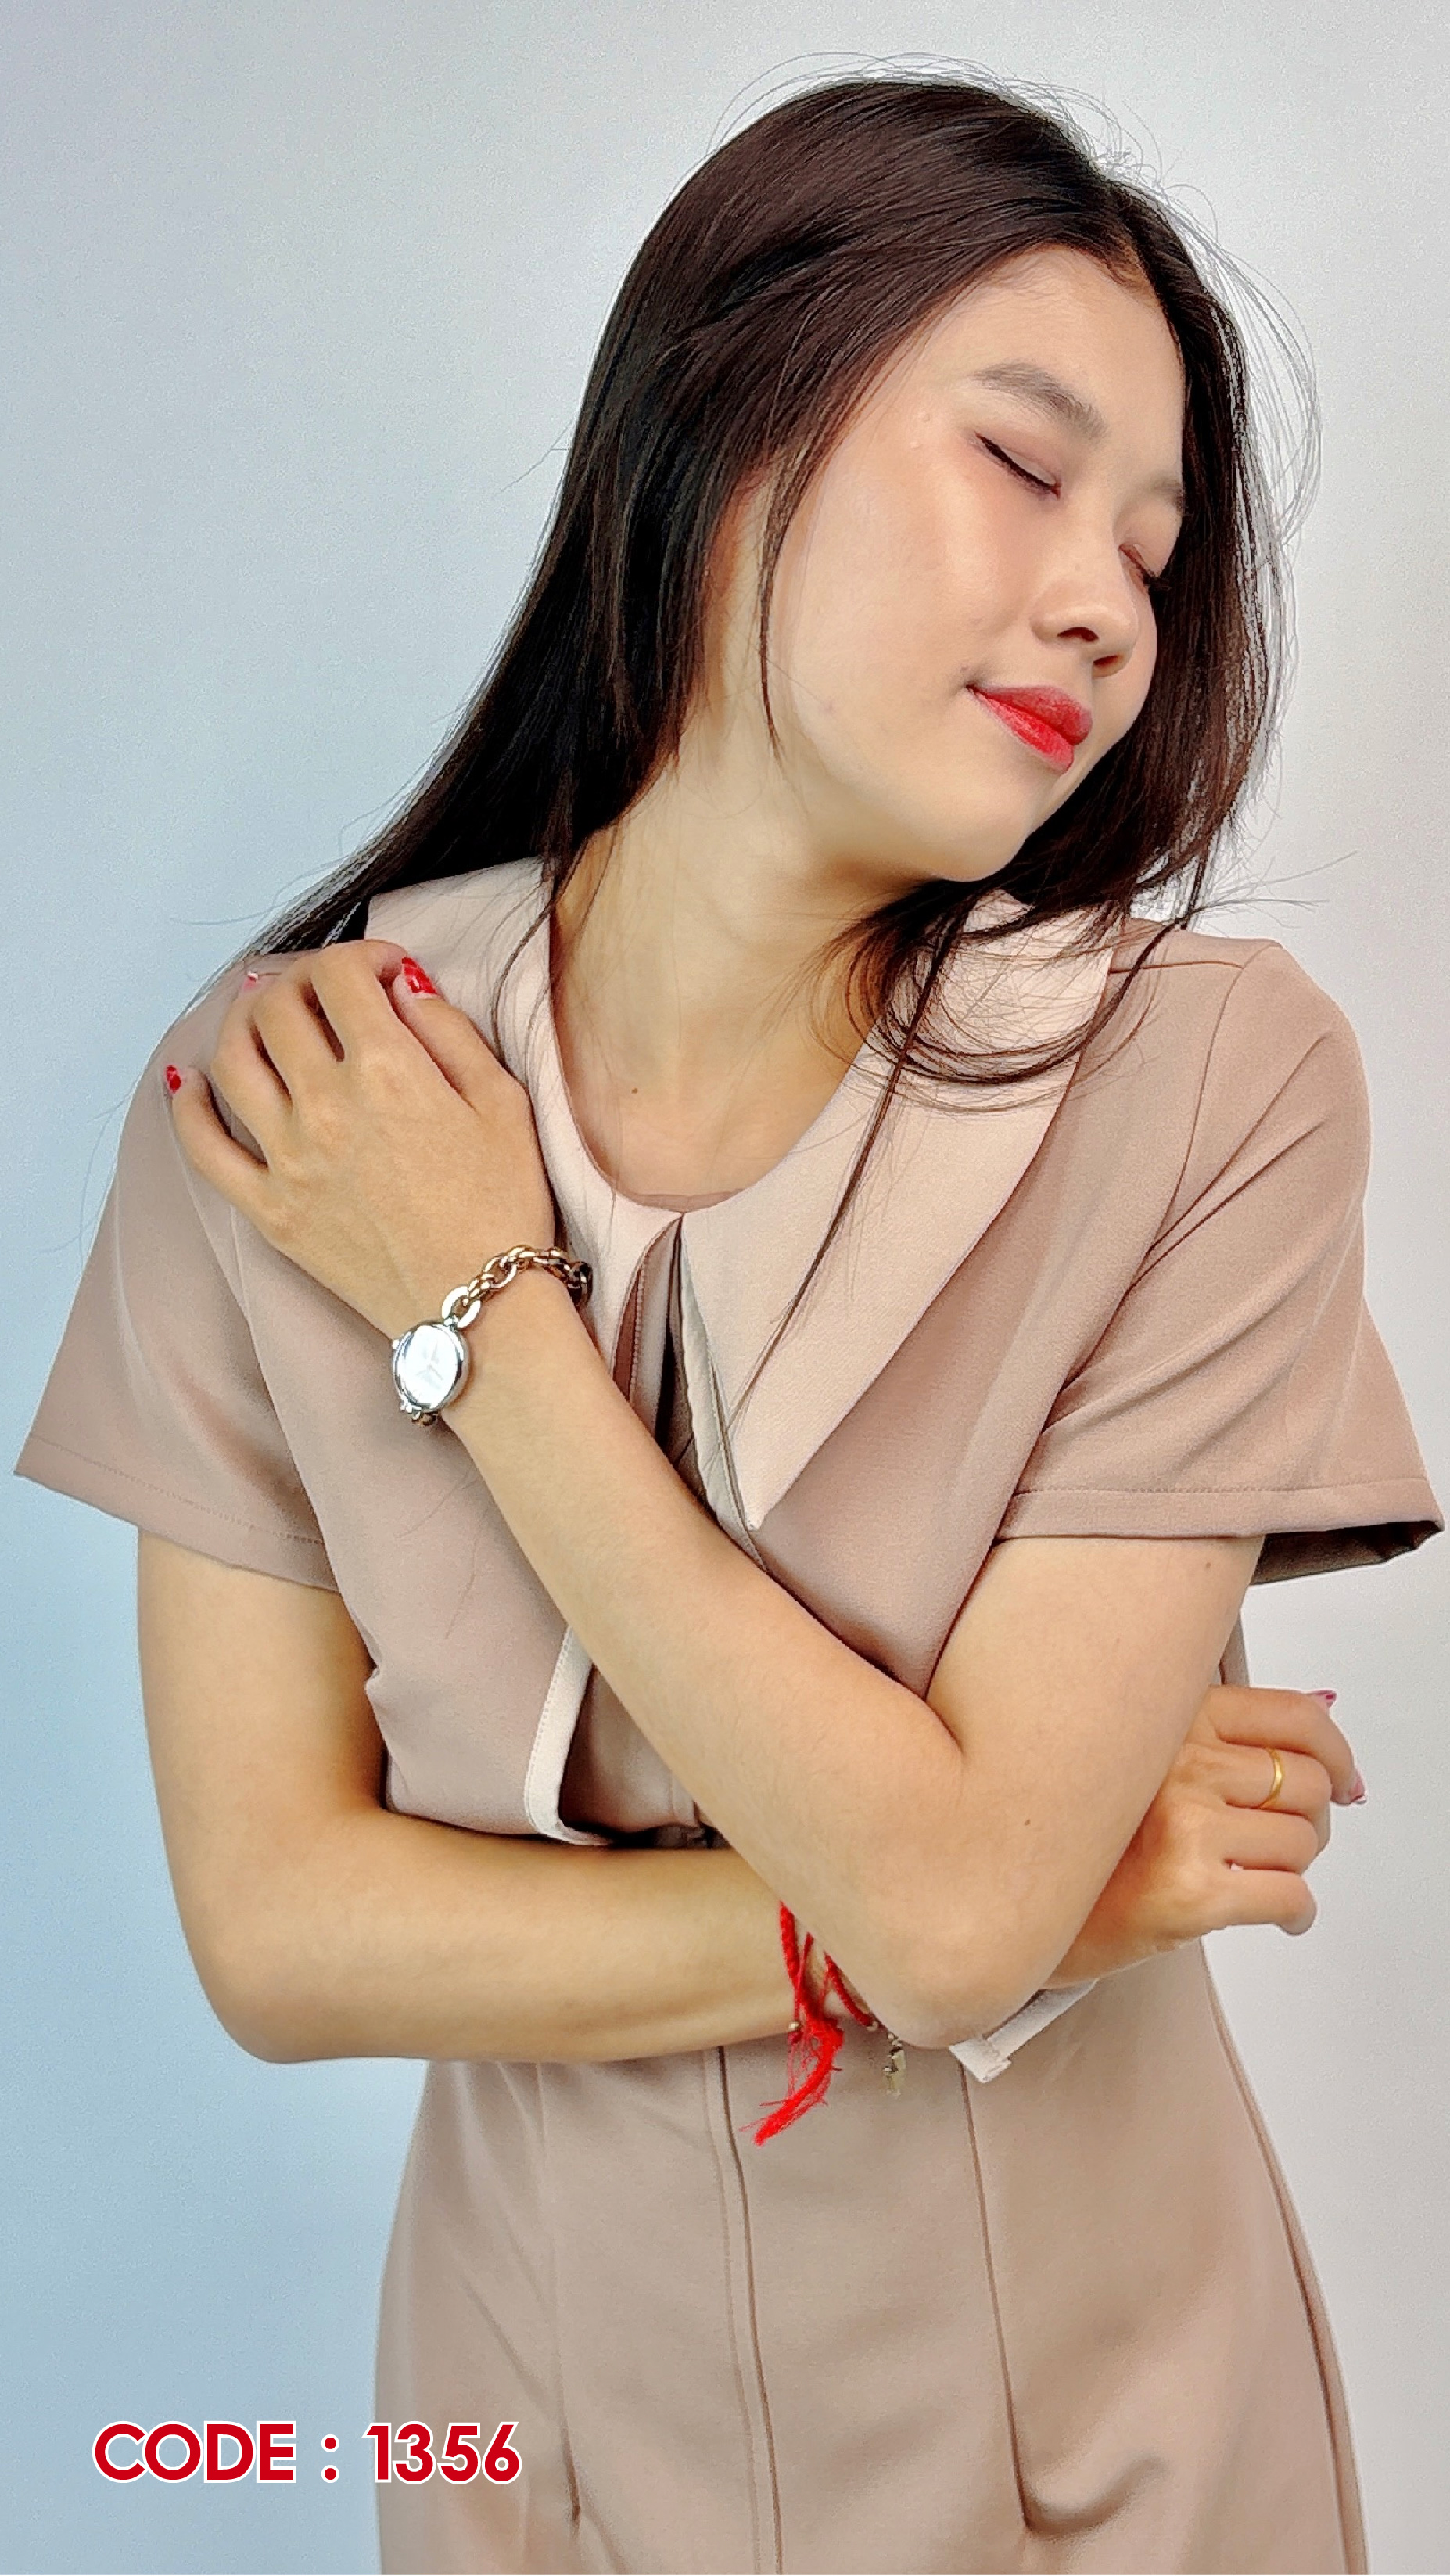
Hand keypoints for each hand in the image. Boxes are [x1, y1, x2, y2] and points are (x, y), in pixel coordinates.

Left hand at [165, 942, 559, 1338]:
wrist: (476, 1309)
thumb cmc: (501, 1208)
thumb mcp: (504, 1103)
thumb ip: (450, 1032)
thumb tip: (403, 987)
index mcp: (387, 1071)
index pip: (341, 976)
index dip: (363, 956)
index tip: (384, 972)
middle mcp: (324, 1106)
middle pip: (277, 1006)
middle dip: (302, 980)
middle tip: (327, 992)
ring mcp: (287, 1159)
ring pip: (232, 1059)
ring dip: (242, 1021)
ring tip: (266, 1018)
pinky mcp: (268, 1209)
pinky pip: (204, 1147)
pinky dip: (189, 1105)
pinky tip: (191, 1083)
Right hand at [1045, 1683, 1361, 1986]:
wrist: (1021, 1903)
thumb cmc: (1088, 1836)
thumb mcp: (1150, 1760)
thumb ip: (1224, 1739)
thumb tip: (1327, 1734)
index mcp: (1175, 1717)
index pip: (1293, 1718)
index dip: (1336, 1754)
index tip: (1345, 1781)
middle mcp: (1180, 1761)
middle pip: (1307, 1784)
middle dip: (1312, 1820)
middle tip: (1286, 1842)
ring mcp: (1185, 1825)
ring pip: (1302, 1842)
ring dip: (1296, 1867)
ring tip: (1261, 1876)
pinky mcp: (1191, 1891)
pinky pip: (1289, 1898)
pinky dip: (1298, 1914)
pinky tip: (1280, 1917)